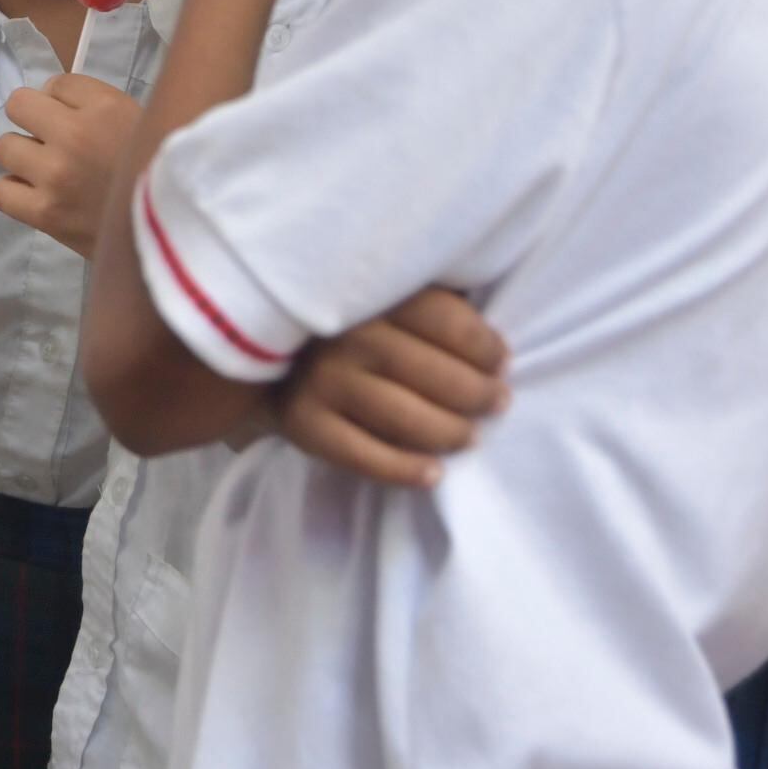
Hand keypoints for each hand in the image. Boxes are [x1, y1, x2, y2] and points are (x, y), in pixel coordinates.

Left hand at [0, 72, 144, 255]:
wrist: (171, 233)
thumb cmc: (157, 172)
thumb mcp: (141, 120)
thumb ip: (96, 103)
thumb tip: (48, 95)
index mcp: (105, 108)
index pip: (56, 83)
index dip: (62, 100)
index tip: (78, 119)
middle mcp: (74, 135)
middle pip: (18, 105)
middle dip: (35, 120)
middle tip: (55, 141)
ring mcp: (55, 175)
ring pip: (5, 147)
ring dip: (23, 156)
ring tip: (47, 170)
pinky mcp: (45, 213)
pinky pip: (2, 191)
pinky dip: (15, 192)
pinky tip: (37, 194)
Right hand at [277, 289, 511, 488]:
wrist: (267, 354)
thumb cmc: (354, 326)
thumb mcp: (389, 297)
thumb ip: (433, 305)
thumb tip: (494, 344)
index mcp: (374, 296)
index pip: (447, 321)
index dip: (486, 348)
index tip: (500, 362)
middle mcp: (347, 337)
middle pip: (435, 374)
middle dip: (478, 394)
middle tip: (497, 403)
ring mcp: (323, 382)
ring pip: (407, 419)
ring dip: (451, 433)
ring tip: (469, 437)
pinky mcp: (304, 424)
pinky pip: (366, 457)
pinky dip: (406, 470)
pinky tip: (434, 473)